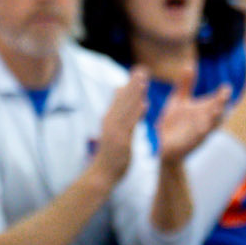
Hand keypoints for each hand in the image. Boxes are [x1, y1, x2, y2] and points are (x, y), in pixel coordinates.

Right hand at [91, 69, 147, 185]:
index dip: (129, 86)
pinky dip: (136, 114)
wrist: (101, 175)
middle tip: (142, 69)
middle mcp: (111, 122)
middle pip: (123, 100)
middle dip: (133, 84)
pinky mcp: (121, 140)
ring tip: (142, 80)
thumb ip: (127, 119)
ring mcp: (115, 131)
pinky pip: (130, 125)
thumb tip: (140, 103)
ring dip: (134, 94)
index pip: (120, 100)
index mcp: (110, 120)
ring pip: (126, 109)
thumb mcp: (117, 134)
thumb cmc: (110, 157)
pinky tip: (144, 104)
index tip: (138, 72)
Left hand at [154, 64, 230, 163]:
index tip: (226, 87)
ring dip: (215, 117)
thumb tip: (189, 65)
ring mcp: (201, 130)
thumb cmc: (174, 122)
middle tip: (225, 96)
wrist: (165, 146)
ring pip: (212, 124)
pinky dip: (203, 132)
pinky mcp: (193, 141)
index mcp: (203, 108)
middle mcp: (205, 119)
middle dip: (222, 104)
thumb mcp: (178, 100)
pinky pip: (200, 136)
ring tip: (218, 110)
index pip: (217, 99)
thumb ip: (185, 84)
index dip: (223, 94)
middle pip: (218, 110)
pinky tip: (205, 127)